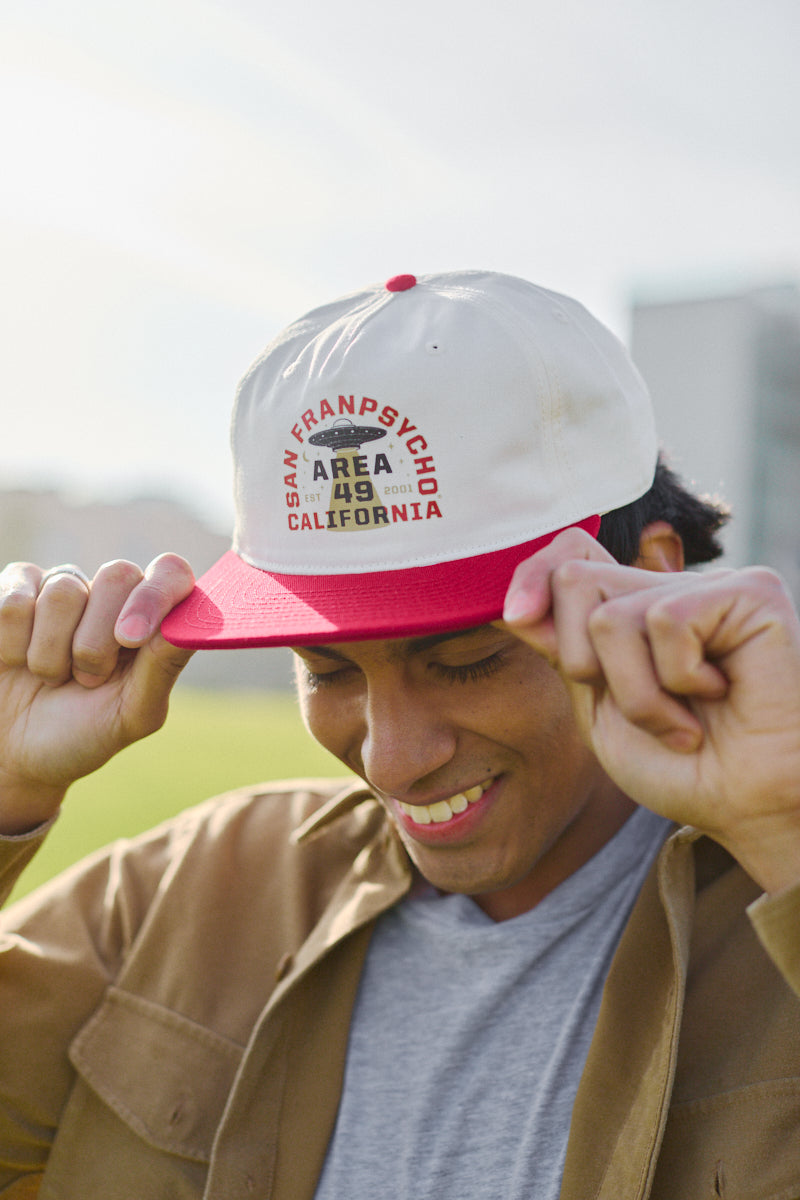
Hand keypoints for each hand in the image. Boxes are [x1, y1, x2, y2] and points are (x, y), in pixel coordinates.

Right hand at [0, 555, 194, 832]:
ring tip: (50, 677)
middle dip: (98, 641)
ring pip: (64, 590)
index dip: (156, 596)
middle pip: (118, 575)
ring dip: (51, 652)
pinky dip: (13, 645)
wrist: (15, 756)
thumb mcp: (131, 714)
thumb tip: (191, 626)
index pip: (171, 573)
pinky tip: (16, 662)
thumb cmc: (83, 735)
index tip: (129, 640)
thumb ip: (163, 668)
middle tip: (87, 680)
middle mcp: (112, 596)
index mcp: (153, 620)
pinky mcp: (16, 591)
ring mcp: (63, 589)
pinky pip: (15, 601)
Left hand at [503, 529, 799, 892]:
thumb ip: (563, 649)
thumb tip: (512, 604)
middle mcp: (672, 586)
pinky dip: (676, 680)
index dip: (532, 574)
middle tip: (640, 710)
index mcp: (635, 607)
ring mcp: (713, 585)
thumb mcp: (598, 706)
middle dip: (583, 662)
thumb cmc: (681, 768)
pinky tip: (718, 696)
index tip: (516, 616)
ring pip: (610, 616)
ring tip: (681, 721)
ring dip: (635, 693)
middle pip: (574, 578)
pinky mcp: (751, 592)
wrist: (745, 809)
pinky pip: (664, 621)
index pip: (570, 552)